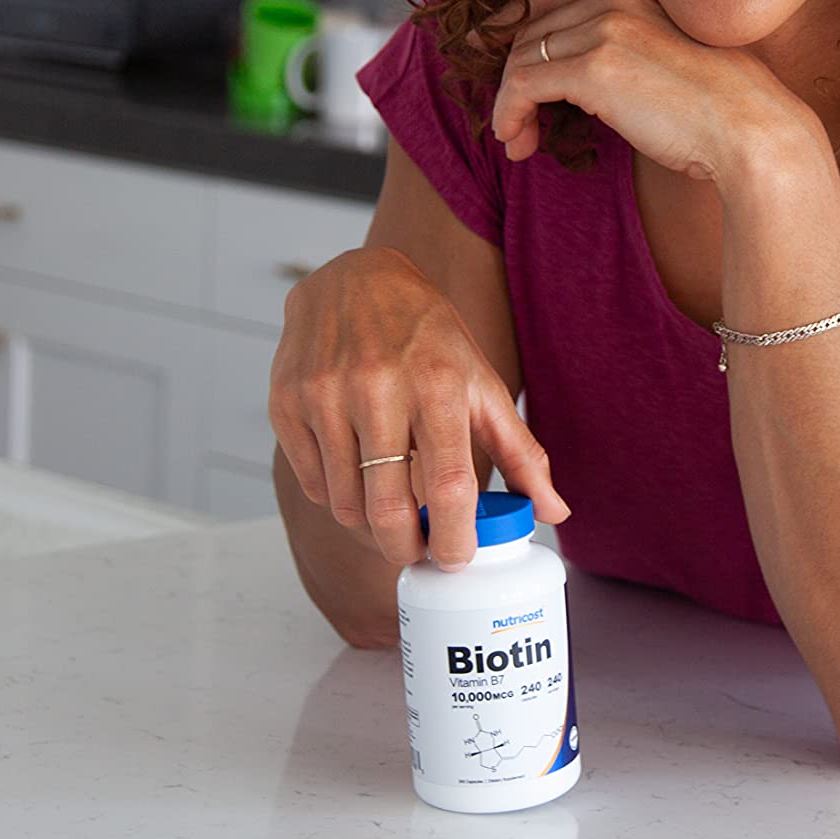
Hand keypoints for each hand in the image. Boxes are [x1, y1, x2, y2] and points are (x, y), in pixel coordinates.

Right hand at [267, 246, 569, 569]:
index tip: (456, 559)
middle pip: (388, 510)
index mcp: (437, 385)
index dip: (454, 539)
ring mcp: (324, 396)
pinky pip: (312, 485)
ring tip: (389, 507)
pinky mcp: (286, 403)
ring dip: (370, 525)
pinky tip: (355, 473)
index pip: (448, 487)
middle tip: (418, 551)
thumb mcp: (480, 383)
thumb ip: (520, 452)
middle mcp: (377, 388)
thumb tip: (553, 511)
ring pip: (345, 506)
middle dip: (406, 550)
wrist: (355, 279)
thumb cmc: (426, 336)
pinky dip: (337, 496)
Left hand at [477, 0, 805, 181]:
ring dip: (508, 101)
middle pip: (528, 26)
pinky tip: (516, 140)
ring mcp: (604, 29)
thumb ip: (627, 51)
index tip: (502, 61)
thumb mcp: (669, 59)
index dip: (516, 26)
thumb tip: (577, 80)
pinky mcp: (594, 68)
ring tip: (517, 139)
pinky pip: (522, 85)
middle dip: (509, 71)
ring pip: (520, 57)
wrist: (753, 129)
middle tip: (513, 116)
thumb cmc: (721, 109)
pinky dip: (509, 113)